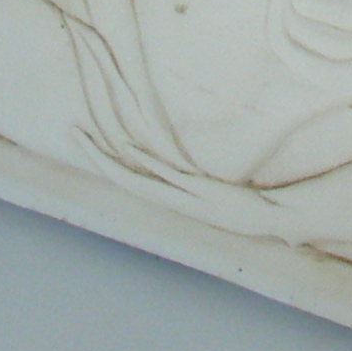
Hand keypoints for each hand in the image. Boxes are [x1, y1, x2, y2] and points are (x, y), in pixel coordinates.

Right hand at [81, 125, 302, 241]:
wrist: (280, 218)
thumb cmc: (261, 209)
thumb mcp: (232, 194)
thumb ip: (221, 185)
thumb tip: (212, 171)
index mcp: (178, 197)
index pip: (133, 179)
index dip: (108, 162)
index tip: (90, 141)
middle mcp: (175, 198)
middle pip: (123, 175)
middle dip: (95, 155)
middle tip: (72, 132)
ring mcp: (185, 195)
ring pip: (136, 175)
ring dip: (108, 158)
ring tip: (84, 136)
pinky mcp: (200, 191)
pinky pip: (165, 175)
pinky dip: (145, 163)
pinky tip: (125, 149)